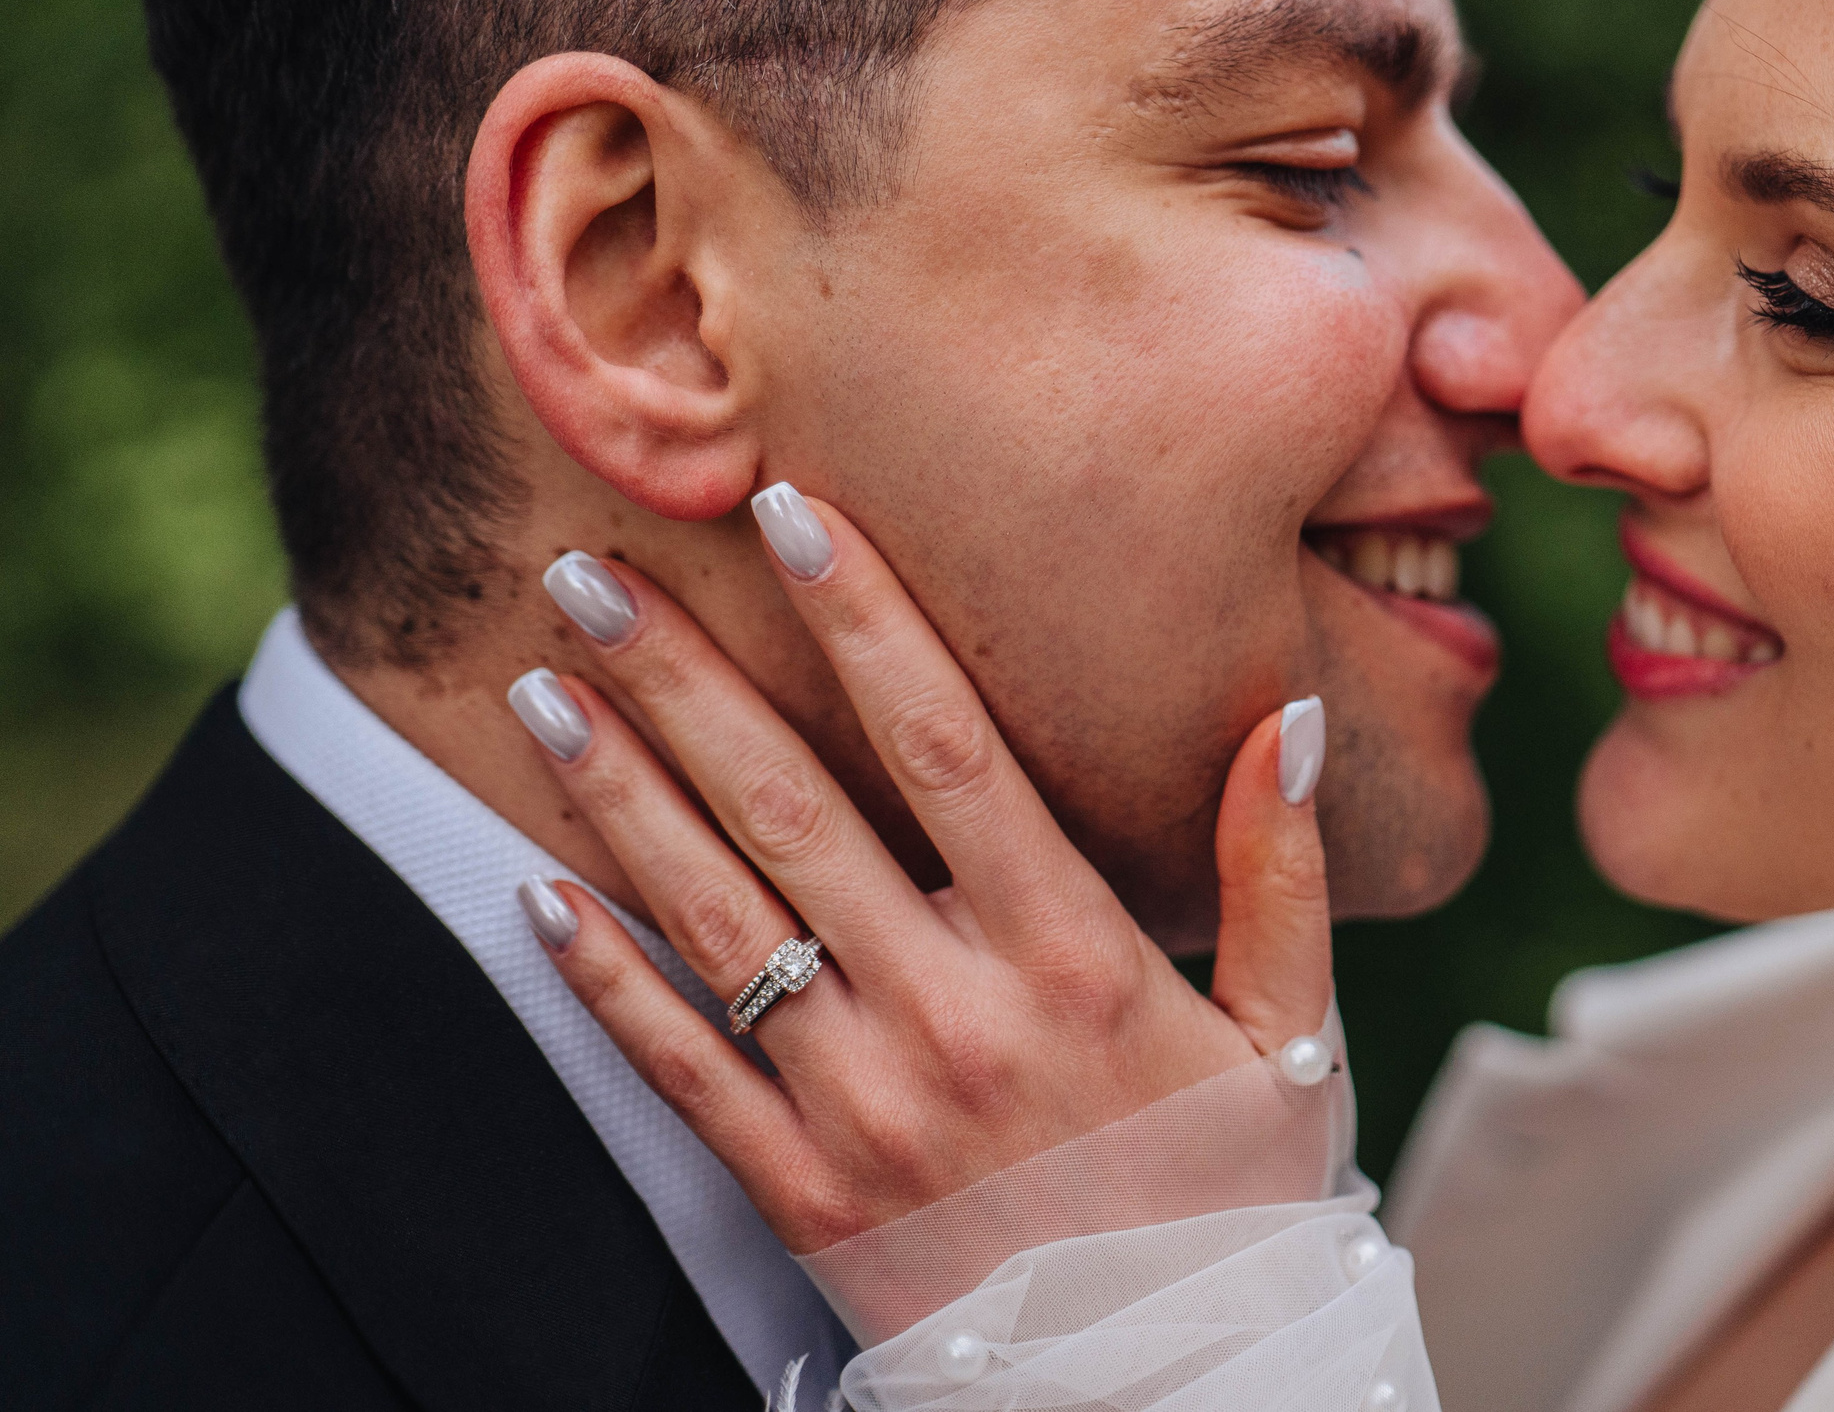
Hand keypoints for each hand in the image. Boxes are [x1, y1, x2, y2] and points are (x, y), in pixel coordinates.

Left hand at [507, 484, 1334, 1252]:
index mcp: (1077, 961)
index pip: (952, 751)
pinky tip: (534, 891)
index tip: (792, 514)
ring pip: (718, 924)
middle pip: (796, 814)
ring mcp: (867, 1109)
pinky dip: (603, 981)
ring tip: (540, 690)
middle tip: (589, 574)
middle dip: (684, 681)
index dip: (868, 622)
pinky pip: (682, 1073)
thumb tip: (1287, 720)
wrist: (1167, 1390)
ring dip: (617, 798)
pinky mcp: (805, 1192)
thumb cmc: (1238, 1199)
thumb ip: (1280, 873)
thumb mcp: (1293, 1034)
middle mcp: (957, 1019)